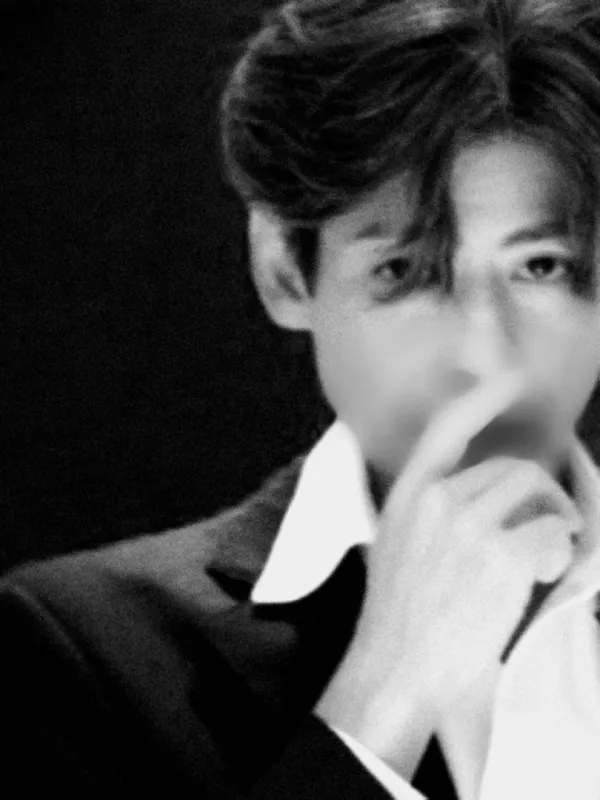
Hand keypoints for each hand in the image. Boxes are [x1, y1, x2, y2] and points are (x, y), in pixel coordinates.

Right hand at [315, 370, 583, 779]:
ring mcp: (469, 527)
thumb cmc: (397, 614)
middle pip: (510, 468)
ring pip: (534, 490)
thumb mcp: (395, 545)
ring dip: (554, 516)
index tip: (509, 376)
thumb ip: (428, 513)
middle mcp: (437, 502)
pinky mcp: (502, 558)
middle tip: (547, 523)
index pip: (447, 430)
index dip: (482, 397)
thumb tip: (473, 496)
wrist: (396, 667)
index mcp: (408, 496)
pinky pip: (551, 532)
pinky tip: (543, 573)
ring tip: (550, 547)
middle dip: (538, 492)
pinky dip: (557, 550)